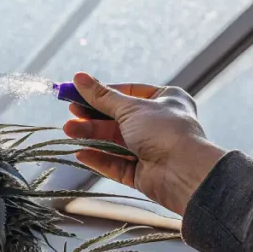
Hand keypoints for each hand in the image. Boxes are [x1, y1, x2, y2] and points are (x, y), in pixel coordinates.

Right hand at [62, 72, 224, 215]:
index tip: (76, 92)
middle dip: (93, 117)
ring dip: (92, 135)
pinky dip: (100, 158)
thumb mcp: (130, 108)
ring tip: (68, 131)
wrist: (183, 172)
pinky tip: (81, 153)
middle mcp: (160, 124)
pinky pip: (117, 164)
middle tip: (70, 114)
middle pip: (119, 118)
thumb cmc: (164, 131)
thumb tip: (79, 78)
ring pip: (115, 141)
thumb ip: (101, 96)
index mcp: (166, 99)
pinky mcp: (144, 173)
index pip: (128, 92)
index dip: (101, 93)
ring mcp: (152, 150)